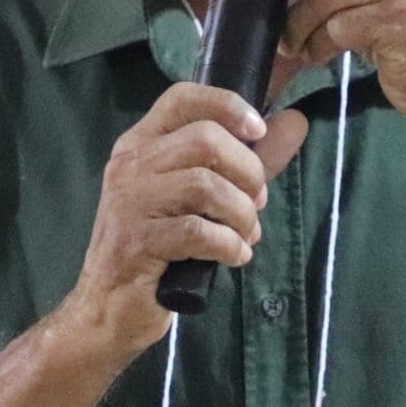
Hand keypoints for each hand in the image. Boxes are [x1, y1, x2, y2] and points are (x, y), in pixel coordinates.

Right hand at [62, 83, 308, 356]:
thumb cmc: (161, 248)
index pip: (182, 98)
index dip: (227, 105)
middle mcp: (130, 165)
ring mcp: (129, 202)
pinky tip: (234, 256)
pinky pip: (199, 232)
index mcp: (141, 144)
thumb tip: (296, 121)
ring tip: (245, 234)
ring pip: (205, 185)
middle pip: (205, 141)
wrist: (109, 309)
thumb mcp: (204, 197)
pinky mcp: (136, 242)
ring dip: (242, 214)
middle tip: (256, 203)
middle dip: (248, 172)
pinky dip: (230, 245)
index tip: (258, 131)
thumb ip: (249, 160)